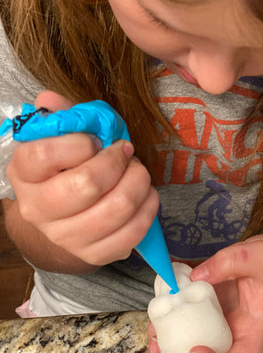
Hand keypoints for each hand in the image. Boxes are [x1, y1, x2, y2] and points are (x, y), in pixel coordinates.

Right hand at [6, 91, 158, 265]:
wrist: (61, 218)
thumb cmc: (64, 169)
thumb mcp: (58, 140)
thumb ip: (60, 117)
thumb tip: (50, 98)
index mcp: (24, 174)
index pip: (45, 154)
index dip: (80, 142)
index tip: (96, 141)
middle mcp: (38, 209)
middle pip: (87, 184)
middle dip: (117, 161)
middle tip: (125, 152)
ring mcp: (66, 237)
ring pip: (117, 208)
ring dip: (138, 181)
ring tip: (137, 171)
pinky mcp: (94, 254)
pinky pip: (133, 232)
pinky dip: (149, 207)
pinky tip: (146, 194)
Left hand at [146, 231, 262, 352]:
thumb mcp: (255, 256)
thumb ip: (227, 263)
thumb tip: (195, 276)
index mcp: (252, 336)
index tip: (196, 350)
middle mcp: (231, 345)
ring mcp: (213, 339)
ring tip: (154, 342)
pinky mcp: (199, 326)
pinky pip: (177, 346)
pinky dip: (161, 343)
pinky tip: (155, 324)